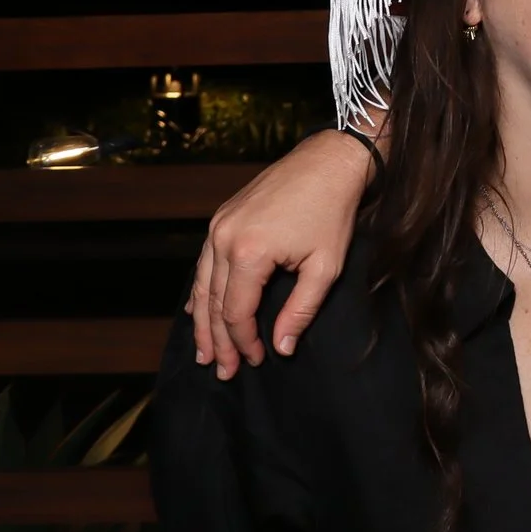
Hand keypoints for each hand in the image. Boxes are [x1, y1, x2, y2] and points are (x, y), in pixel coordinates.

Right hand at [186, 130, 370, 377]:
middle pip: (213, 302)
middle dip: (218, 340)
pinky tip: (198, 310)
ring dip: (202, 321)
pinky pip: (204, 262)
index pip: (236, 312)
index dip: (244, 341)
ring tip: (204, 351)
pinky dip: (201, 290)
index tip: (255, 361)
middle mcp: (224, 239)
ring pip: (202, 284)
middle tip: (221, 370)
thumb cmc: (333, 212)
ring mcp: (218, 225)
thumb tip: (281, 347)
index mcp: (249, 253)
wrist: (328, 161)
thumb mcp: (326, 267)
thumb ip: (301, 310)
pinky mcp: (221, 217)